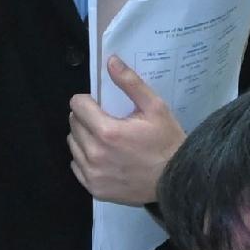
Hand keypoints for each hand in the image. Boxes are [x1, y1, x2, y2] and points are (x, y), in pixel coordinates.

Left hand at [65, 58, 184, 205]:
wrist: (177, 180)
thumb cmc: (167, 142)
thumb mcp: (155, 107)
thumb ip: (130, 83)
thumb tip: (110, 61)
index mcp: (107, 131)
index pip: (77, 105)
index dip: (88, 101)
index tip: (101, 105)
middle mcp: (94, 154)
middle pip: (73, 123)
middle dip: (86, 118)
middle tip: (107, 122)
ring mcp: (93, 173)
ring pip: (73, 144)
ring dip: (84, 138)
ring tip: (106, 140)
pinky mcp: (94, 188)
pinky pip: (76, 165)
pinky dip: (85, 159)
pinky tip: (104, 157)